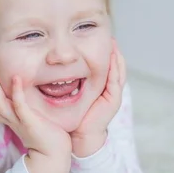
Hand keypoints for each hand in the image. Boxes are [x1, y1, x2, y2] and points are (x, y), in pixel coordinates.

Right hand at [0, 69, 70, 172]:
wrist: (56, 156)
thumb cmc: (49, 138)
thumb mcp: (36, 122)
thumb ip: (31, 112)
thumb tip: (36, 97)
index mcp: (13, 121)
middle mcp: (13, 121)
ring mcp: (20, 121)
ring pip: (0, 104)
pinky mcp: (30, 121)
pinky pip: (19, 105)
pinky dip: (16, 91)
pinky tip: (16, 78)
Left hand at [71, 39, 126, 156]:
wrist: (80, 136)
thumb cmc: (74, 116)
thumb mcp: (72, 95)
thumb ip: (67, 82)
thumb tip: (54, 69)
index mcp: (101, 88)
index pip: (107, 67)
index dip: (105, 54)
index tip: (99, 38)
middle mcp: (109, 90)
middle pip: (115, 66)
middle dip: (113, 51)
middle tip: (109, 36)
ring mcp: (113, 95)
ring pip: (119, 71)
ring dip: (116, 56)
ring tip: (112, 42)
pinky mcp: (113, 100)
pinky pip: (116, 80)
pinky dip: (115, 68)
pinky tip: (112, 57)